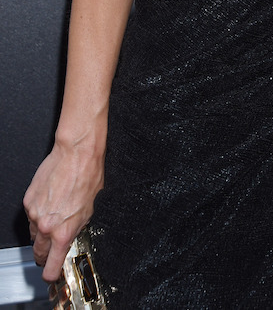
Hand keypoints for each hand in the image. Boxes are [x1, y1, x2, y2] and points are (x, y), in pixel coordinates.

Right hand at [23, 143, 103, 282]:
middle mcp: (46, 226)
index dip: (51, 273)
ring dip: (41, 232)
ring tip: (55, 217)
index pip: (50, 267)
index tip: (53, 272)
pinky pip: (31, 215)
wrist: (77, 153)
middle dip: (45, 254)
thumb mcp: (90, 210)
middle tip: (52, 248)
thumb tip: (71, 237)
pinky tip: (50, 202)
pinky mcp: (28, 200)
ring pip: (34, 233)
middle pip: (38, 253)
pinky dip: (38, 212)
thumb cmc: (89, 176)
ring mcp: (35, 213)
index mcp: (64, 232)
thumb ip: (77, 228)